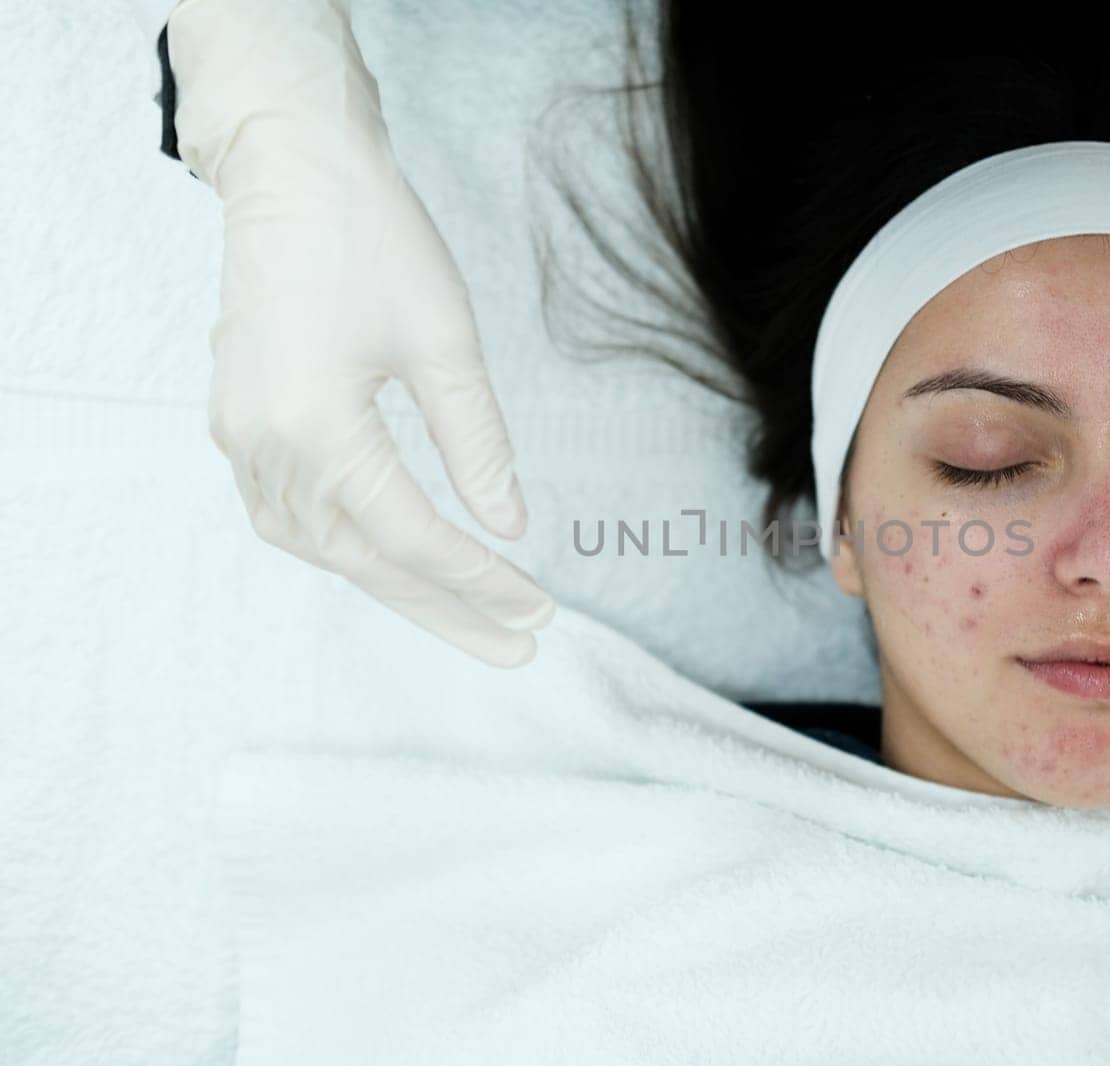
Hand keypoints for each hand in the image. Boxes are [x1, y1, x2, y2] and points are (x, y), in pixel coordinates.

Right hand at [169, 0, 555, 666]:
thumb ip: (478, 442)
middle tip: (516, 646)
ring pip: (324, 548)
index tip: (538, 609)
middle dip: (446, 608)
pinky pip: (291, 516)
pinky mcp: (238, 422)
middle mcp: (265, 446)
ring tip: (467, 615)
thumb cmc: (371, 237)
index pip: (411, 536)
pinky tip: (392, 562)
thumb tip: (509, 525)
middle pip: (365, 560)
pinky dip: (347, 547)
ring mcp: (239, 437)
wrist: (290, 169)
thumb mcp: (445, 339)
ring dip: (397, 586)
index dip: (478, 580)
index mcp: (315, 427)